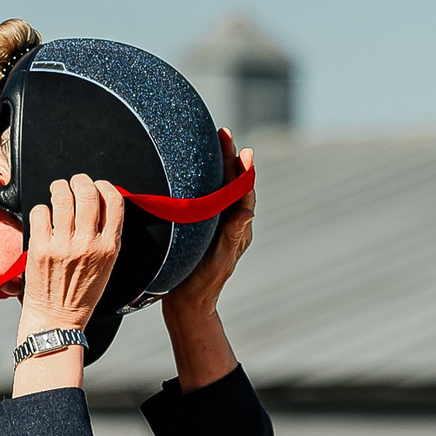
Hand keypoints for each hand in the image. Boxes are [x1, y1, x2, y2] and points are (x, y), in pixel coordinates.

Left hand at [18, 175, 124, 339]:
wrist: (57, 319)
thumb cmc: (81, 294)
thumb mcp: (107, 265)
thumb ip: (106, 236)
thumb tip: (101, 205)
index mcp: (109, 247)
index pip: (114, 201)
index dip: (105, 186)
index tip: (97, 186)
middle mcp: (88, 244)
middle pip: (88, 193)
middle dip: (80, 181)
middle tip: (74, 183)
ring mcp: (63, 245)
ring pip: (62, 197)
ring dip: (59, 188)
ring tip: (57, 191)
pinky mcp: (40, 247)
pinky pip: (40, 212)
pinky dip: (41, 209)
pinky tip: (44, 217)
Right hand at [161, 138, 256, 319]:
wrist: (187, 303)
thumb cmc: (202, 284)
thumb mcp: (219, 259)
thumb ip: (233, 235)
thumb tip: (248, 210)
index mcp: (238, 228)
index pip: (243, 192)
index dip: (242, 169)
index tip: (241, 148)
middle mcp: (230, 223)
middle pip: (232, 184)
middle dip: (229, 157)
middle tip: (223, 132)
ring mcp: (217, 225)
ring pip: (221, 189)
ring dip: (219, 165)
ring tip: (214, 143)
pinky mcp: (203, 228)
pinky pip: (208, 199)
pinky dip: (205, 181)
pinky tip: (194, 172)